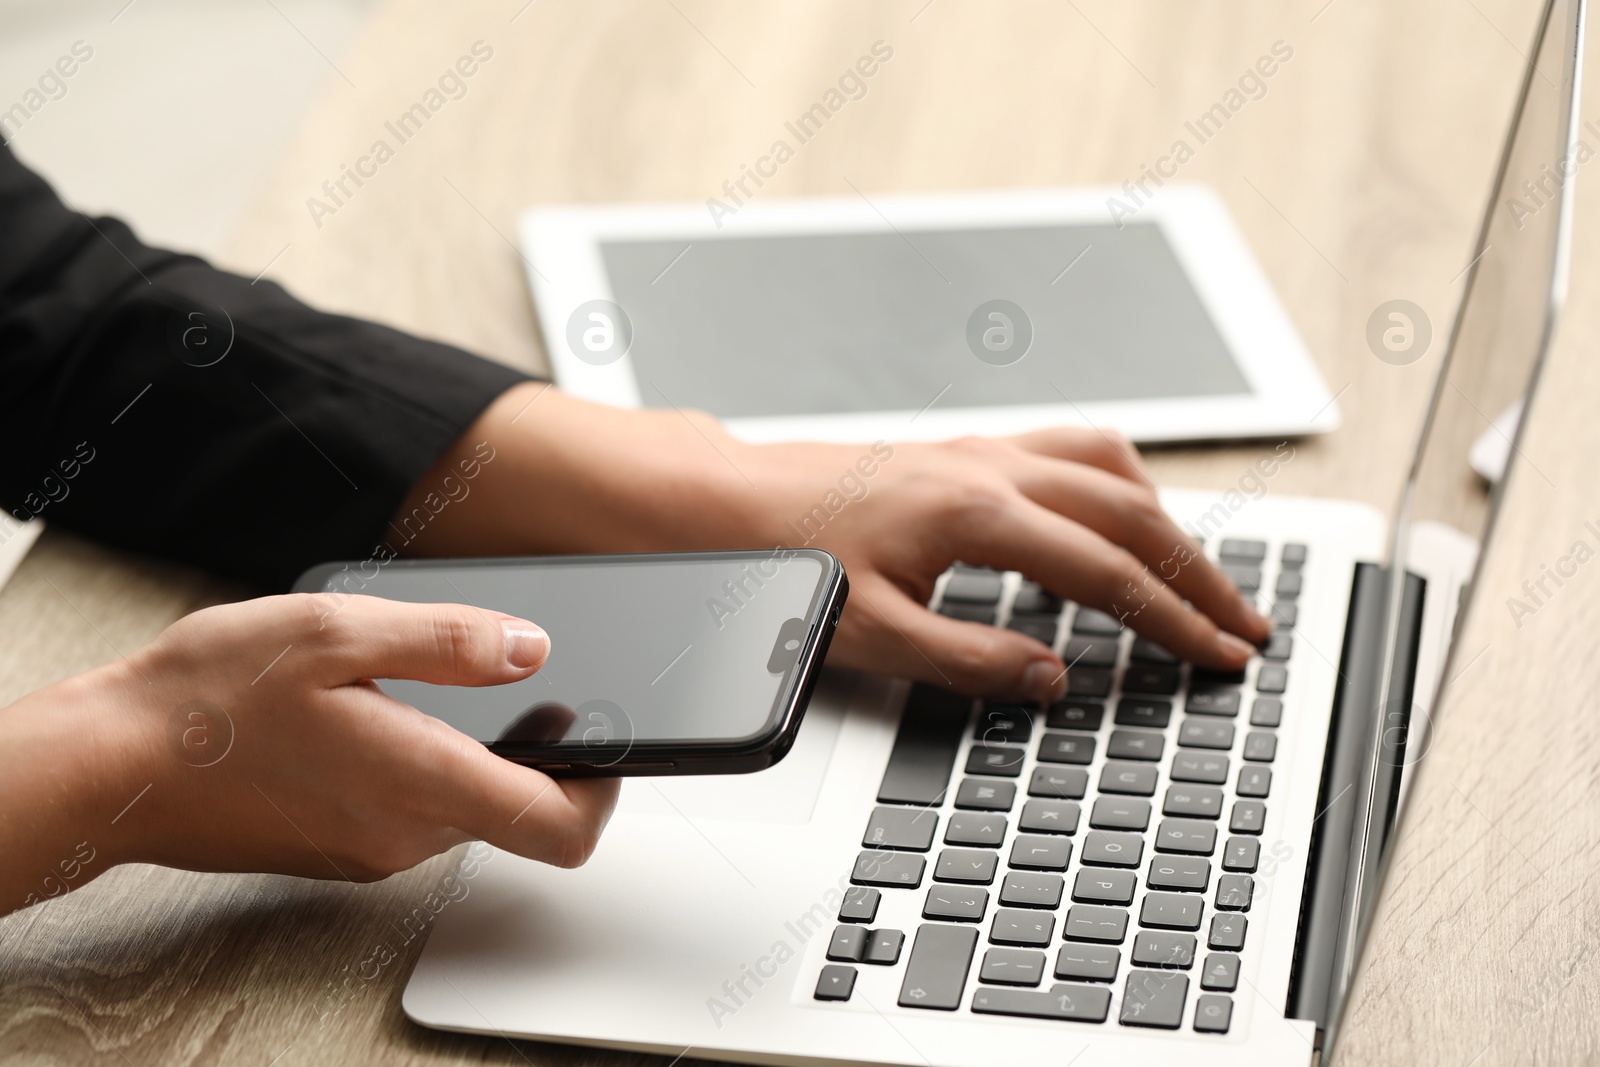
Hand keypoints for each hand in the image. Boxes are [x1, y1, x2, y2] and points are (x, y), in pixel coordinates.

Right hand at [0, 594, 617, 914]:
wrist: (110, 766)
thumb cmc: (210, 698)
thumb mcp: (339, 632)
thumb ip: (448, 642)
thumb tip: (532, 648)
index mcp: (423, 781)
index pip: (559, 829)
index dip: (604, 793)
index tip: (607, 747)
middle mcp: (406, 832)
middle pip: (517, 816)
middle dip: (537, 757)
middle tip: (523, 688)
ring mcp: (370, 849)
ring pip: (462, 809)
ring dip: (471, 754)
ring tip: (429, 686)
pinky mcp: (337, 848)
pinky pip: (410, 814)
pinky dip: (419, 768)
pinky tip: (375, 714)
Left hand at [398, 385, 1269, 703]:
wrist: (723, 503)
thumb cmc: (785, 560)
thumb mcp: (872, 634)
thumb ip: (971, 661)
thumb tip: (1055, 680)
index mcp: (976, 513)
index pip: (1107, 574)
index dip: (1173, 620)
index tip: (1219, 655)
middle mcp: (990, 468)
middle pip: (1131, 514)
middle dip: (1198, 573)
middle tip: (1244, 623)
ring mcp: (980, 451)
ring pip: (1110, 469)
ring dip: (1167, 521)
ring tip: (1200, 575)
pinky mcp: (963, 450)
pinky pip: (1069, 450)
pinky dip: (1118, 485)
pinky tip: (1118, 517)